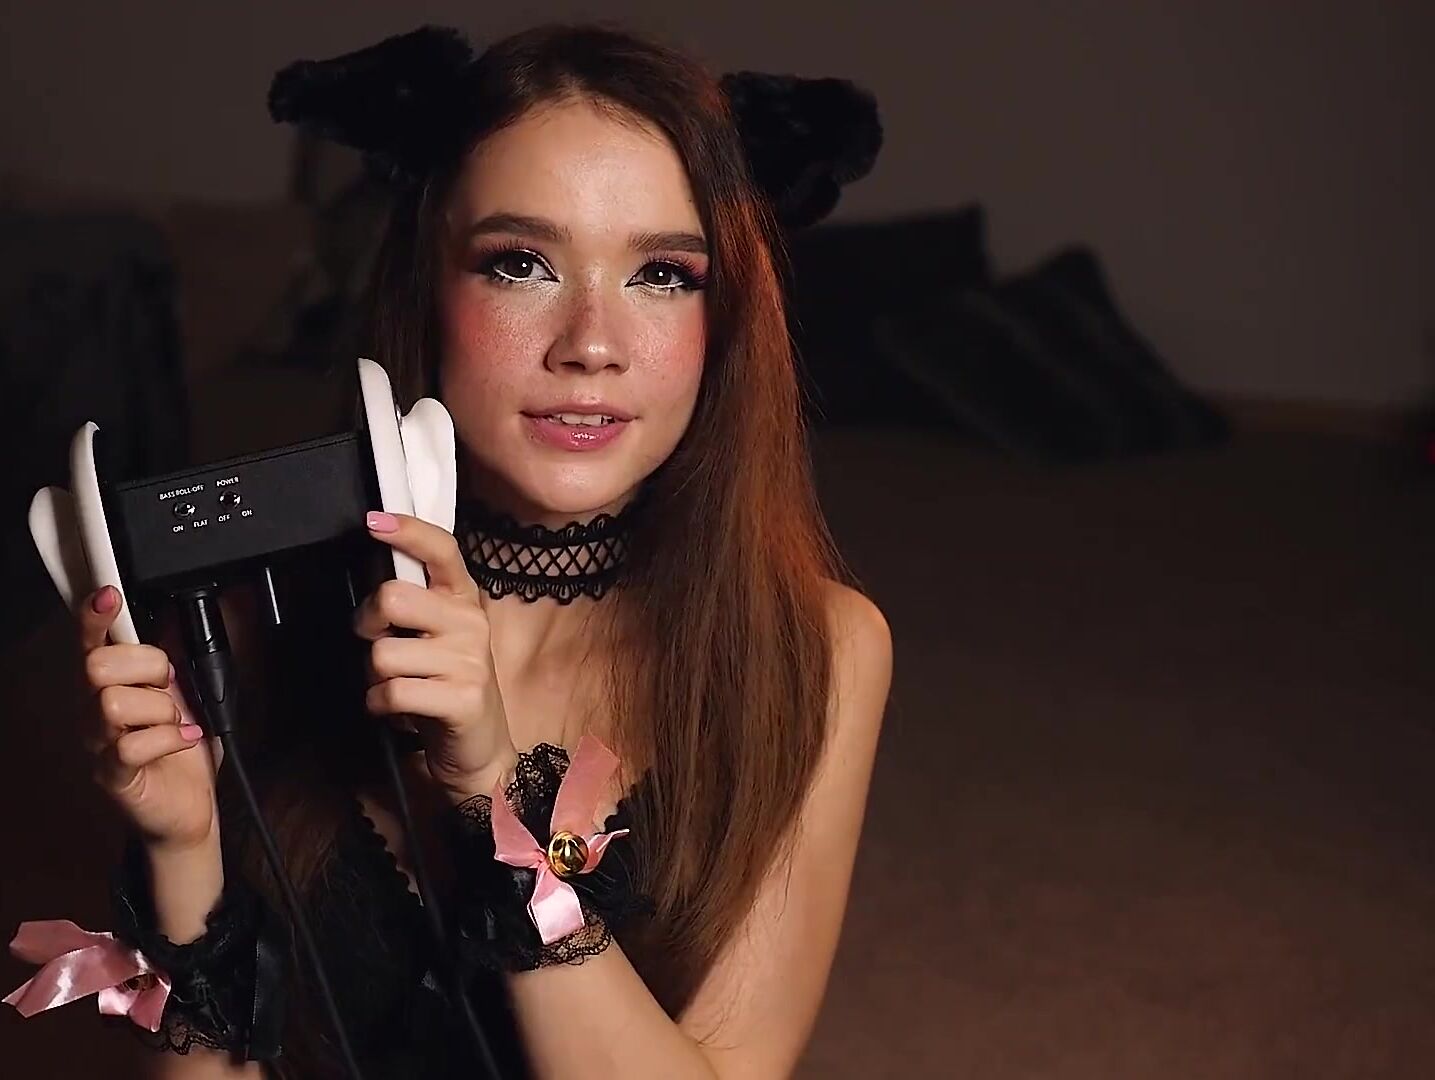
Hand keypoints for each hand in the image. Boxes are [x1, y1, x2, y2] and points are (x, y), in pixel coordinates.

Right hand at [79, 586, 219, 853]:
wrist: (190, 805)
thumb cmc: (181, 748)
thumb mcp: (182, 694)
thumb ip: (166, 666)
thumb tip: (168, 629)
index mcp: (111, 686)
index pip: (91, 644)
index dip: (94, 617)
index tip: (108, 595)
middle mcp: (95, 711)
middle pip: (97, 666)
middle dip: (146, 667)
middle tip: (169, 687)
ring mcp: (100, 744)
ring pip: (113, 703)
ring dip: (160, 709)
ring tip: (175, 723)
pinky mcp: (114, 776)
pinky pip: (131, 745)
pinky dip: (168, 738)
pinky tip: (183, 740)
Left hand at [356, 510, 516, 800]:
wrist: (480, 750)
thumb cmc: (448, 687)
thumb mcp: (440, 638)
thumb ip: (416, 606)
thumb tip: (373, 581)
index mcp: (464, 599)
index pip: (442, 550)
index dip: (407, 530)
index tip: (373, 522)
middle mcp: (471, 623)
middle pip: (393, 597)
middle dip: (367, 622)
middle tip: (375, 640)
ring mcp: (470, 661)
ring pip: (382, 653)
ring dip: (373, 676)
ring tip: (395, 686)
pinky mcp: (462, 699)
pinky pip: (391, 692)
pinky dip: (379, 705)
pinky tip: (396, 710)